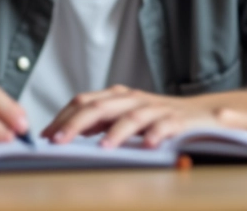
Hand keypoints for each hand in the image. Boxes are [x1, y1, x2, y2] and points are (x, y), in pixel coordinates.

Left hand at [41, 85, 223, 148]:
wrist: (201, 115)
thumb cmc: (156, 119)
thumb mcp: (123, 118)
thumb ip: (98, 122)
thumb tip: (63, 133)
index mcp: (117, 97)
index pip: (84, 101)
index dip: (63, 117)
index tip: (45, 136)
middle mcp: (133, 100)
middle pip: (100, 107)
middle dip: (76, 123)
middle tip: (59, 142)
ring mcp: (155, 110)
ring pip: (131, 117)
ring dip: (116, 132)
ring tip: (103, 148)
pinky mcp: (177, 122)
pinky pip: (165, 126)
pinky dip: (156, 135)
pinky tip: (148, 146)